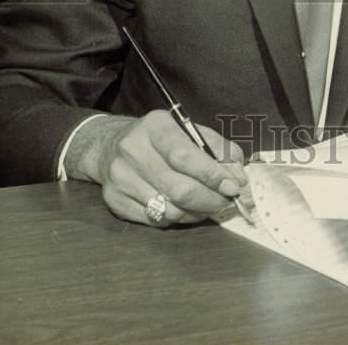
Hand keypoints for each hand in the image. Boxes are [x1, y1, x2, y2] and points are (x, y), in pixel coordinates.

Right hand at [65, 111, 247, 226]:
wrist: (110, 146)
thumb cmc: (159, 138)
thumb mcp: (187, 130)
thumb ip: (217, 148)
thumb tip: (238, 175)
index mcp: (155, 126)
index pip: (185, 156)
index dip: (212, 174)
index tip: (234, 186)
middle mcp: (133, 151)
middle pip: (179, 188)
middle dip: (211, 199)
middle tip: (228, 201)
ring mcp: (121, 178)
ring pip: (170, 209)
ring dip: (198, 212)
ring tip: (210, 205)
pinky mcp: (115, 201)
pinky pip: (157, 220)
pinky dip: (179, 218)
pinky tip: (188, 209)